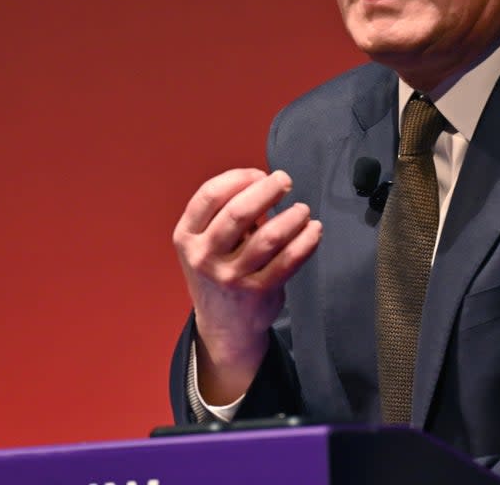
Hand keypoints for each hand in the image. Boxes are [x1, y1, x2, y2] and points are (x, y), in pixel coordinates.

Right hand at [173, 168, 321, 403]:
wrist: (223, 325)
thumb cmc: (218, 269)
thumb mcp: (203, 242)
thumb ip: (223, 213)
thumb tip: (264, 182)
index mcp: (186, 237)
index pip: (210, 195)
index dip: (238, 178)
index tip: (258, 174)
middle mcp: (204, 257)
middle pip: (238, 213)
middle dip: (267, 190)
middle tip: (285, 181)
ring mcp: (231, 276)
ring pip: (269, 237)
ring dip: (292, 217)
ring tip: (302, 210)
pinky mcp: (258, 292)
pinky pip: (288, 260)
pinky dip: (306, 241)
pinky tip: (314, 230)